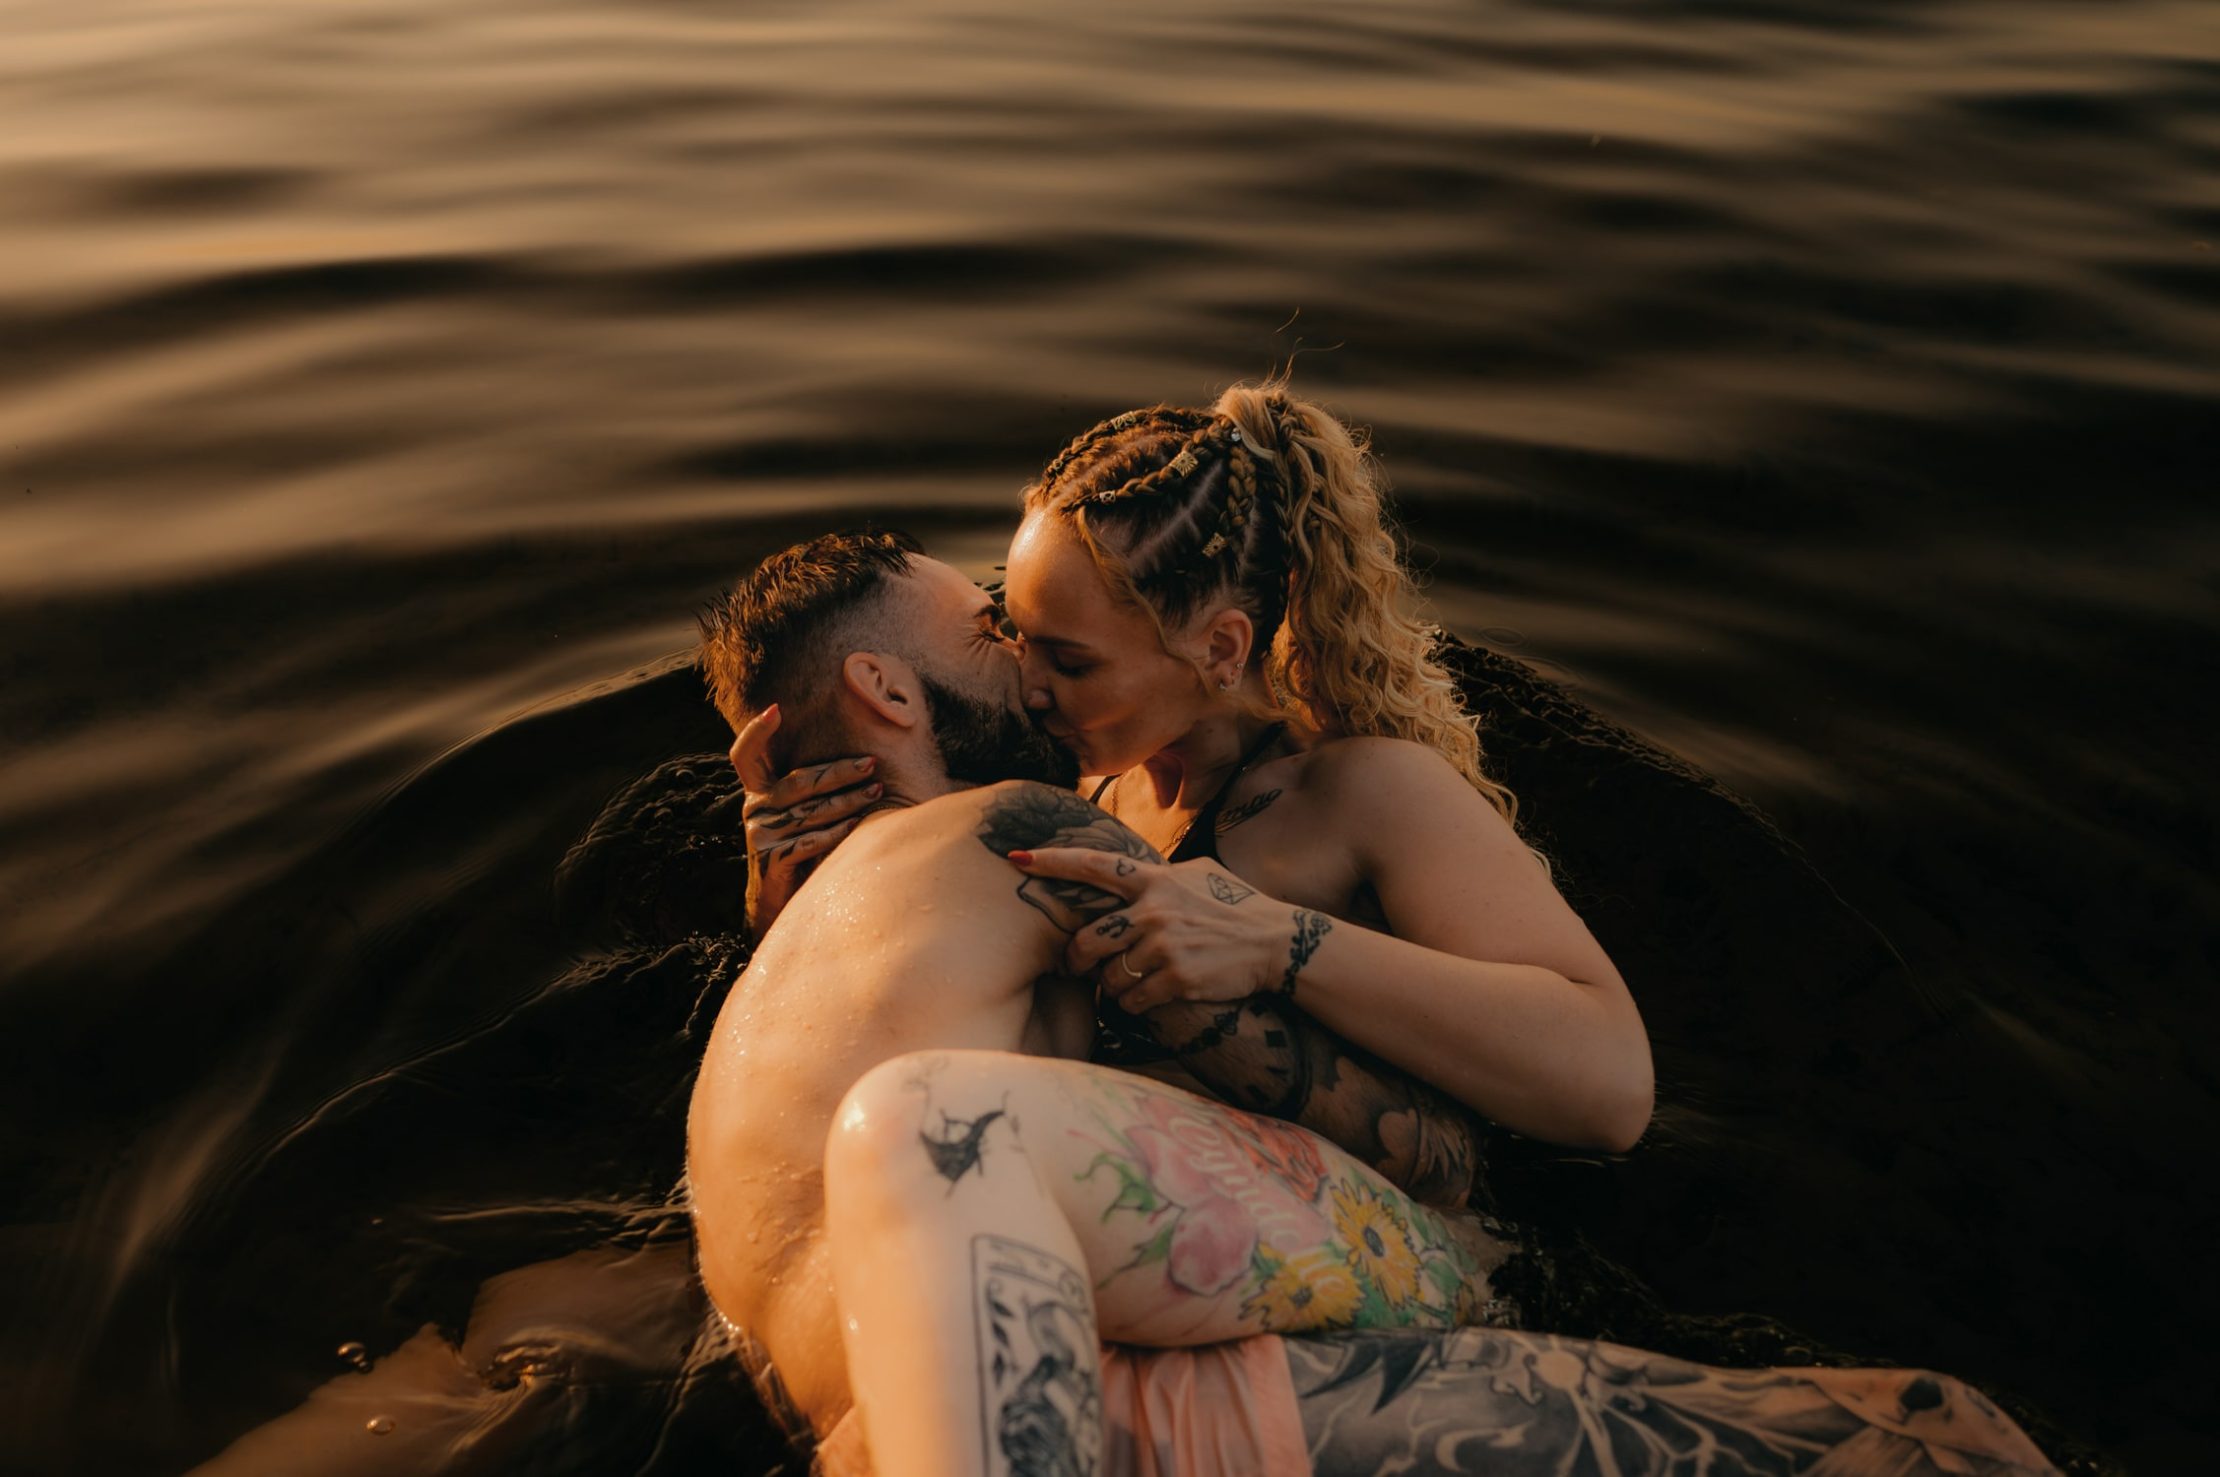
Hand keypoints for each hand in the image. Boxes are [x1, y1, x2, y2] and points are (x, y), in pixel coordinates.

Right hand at [731, 704, 879, 930]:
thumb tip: (857, 756)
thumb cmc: (799, 847)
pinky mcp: (771, 861)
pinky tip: (858, 826)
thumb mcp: (797, 813)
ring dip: (847, 802)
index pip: (745, 756)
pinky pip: (809, 842)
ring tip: (876, 792)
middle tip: (871, 764)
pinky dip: (836, 834)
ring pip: (810, 812)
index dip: (755, 732)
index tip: (776, 709)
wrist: (780, 901)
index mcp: (758, 792)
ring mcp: (760, 835)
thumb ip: (808, 788)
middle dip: (839, 772)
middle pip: (799, 783)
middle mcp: (754, 809)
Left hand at [1007, 849, 1288, 1011]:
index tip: (1016, 858)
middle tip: (1075, 967)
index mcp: (1155, 879)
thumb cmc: (1236, 907)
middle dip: (1075, 959)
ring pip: (1108, 976)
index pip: (1092, 866)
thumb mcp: (1197, 875)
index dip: (1051, 862)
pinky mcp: (1176, 978)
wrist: (1277, 943)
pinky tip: (1150, 998)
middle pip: (1086, 938)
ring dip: (1111, 986)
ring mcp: (1164, 945)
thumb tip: (1127, 873)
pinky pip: (1132, 1001)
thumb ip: (1159, 875)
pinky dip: (1134, 1005)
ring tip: (1129, 984)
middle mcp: (1153, 909)